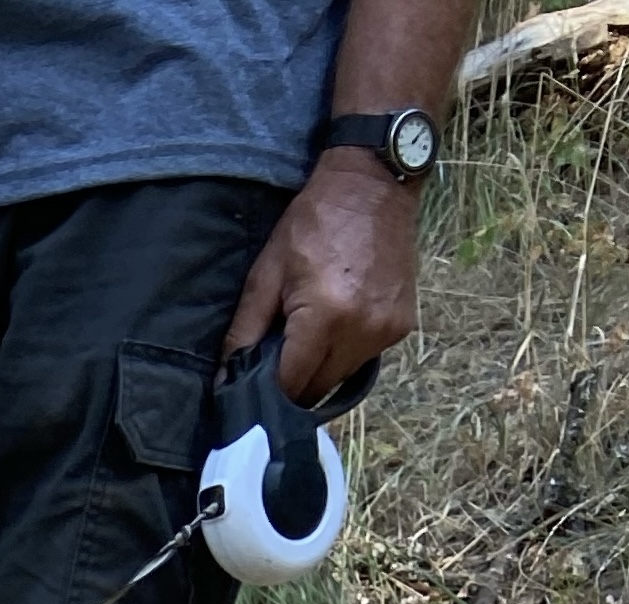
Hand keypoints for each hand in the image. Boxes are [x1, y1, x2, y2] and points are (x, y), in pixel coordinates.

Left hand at [224, 151, 421, 401]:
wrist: (373, 184)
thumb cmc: (313, 224)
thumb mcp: (266, 274)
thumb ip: (244, 332)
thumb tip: (224, 380)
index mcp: (326, 318)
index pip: (290, 385)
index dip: (267, 393)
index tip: (251, 390)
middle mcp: (363, 330)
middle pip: (316, 389)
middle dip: (292, 384)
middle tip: (275, 361)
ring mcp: (388, 329)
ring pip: (340, 378)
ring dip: (319, 369)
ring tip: (307, 335)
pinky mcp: (403, 324)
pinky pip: (363, 359)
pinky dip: (344, 353)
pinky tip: (335, 324)